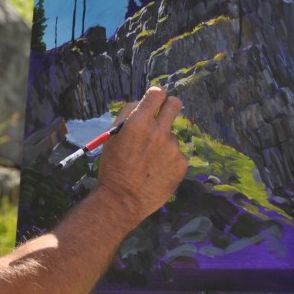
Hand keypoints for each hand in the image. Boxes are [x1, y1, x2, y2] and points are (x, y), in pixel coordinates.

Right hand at [96, 87, 187, 224]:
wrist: (123, 199)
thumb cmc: (113, 166)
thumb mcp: (112, 136)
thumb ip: (127, 116)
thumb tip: (141, 104)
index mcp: (138, 122)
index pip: (156, 94)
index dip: (155, 96)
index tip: (153, 101)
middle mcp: (159, 131)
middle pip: (174, 104)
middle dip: (169, 105)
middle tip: (163, 114)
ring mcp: (173, 148)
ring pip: (171, 135)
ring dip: (163, 142)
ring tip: (148, 161)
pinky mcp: (181, 163)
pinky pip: (176, 154)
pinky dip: (167, 159)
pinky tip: (155, 171)